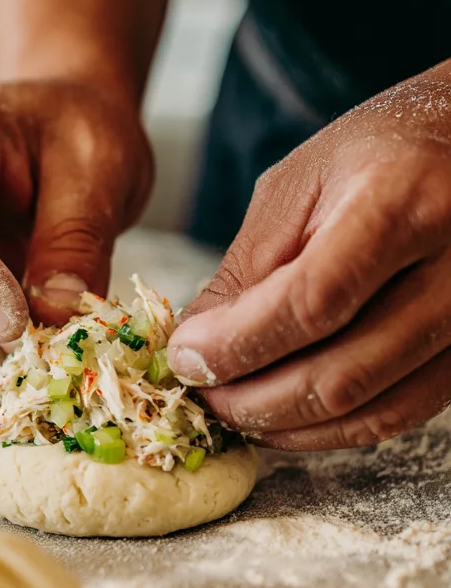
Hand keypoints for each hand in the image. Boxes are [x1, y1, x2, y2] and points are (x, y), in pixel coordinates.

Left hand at [168, 61, 450, 450]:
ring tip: (230, 408)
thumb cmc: (375, 157)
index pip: (314, 301)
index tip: (185, 358)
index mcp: (402, 204)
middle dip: (252, 399)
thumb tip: (195, 348)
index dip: (239, 344)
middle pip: (342, 373)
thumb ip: (246, 269)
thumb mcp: (295, 187)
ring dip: (285, 424)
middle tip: (200, 393)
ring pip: (370, 410)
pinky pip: (397, 416)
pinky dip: (328, 430)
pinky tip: (280, 417)